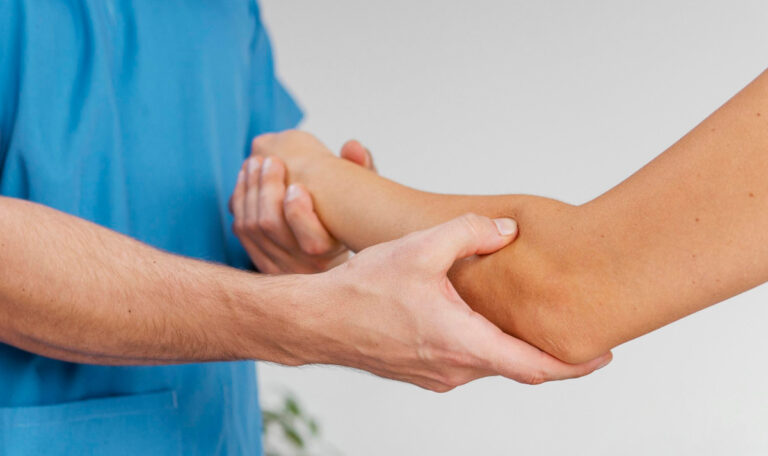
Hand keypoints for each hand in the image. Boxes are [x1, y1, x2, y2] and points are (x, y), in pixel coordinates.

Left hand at [230, 138, 373, 272]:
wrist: (331, 255)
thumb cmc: (350, 217)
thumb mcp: (363, 196)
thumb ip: (362, 169)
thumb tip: (353, 145)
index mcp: (333, 255)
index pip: (312, 243)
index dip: (298, 213)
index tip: (297, 185)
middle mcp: (304, 269)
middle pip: (272, 227)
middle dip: (267, 188)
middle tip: (270, 160)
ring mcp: (278, 268)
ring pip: (251, 226)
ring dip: (250, 188)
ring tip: (255, 163)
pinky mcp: (260, 263)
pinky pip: (241, 231)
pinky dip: (240, 200)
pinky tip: (245, 178)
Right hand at [299, 213, 611, 390]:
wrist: (317, 321)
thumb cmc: (363, 288)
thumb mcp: (420, 247)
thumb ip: (470, 232)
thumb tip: (507, 230)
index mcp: (461, 342)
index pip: (534, 367)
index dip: (575, 364)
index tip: (603, 356)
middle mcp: (453, 369)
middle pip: (517, 366)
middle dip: (548, 349)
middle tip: (574, 324)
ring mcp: (437, 376)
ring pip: (489, 363)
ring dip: (512, 346)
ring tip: (528, 317)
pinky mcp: (421, 373)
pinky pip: (465, 362)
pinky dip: (484, 346)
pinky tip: (478, 319)